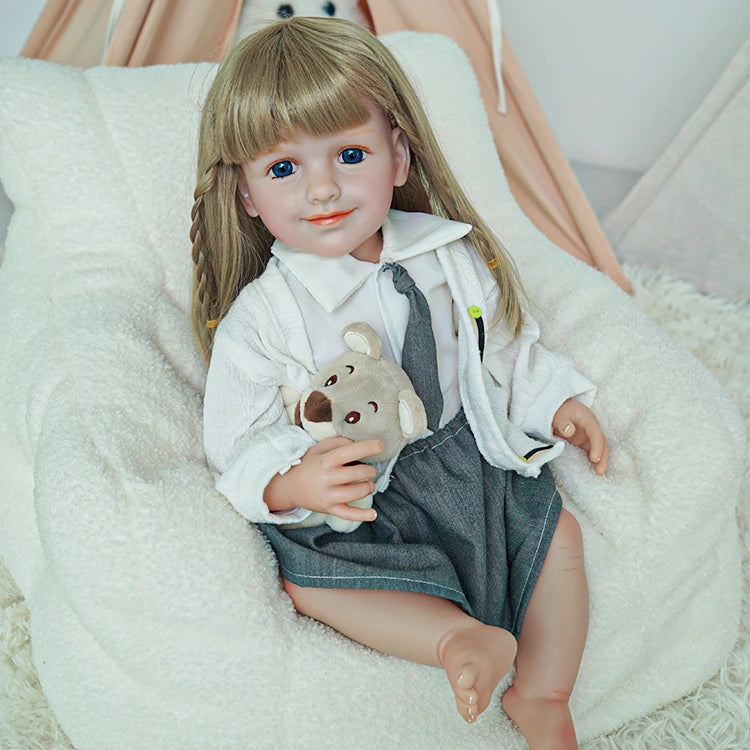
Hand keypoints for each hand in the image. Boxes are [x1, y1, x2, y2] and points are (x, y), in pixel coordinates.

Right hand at [264, 437, 383, 521]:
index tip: (380, 445)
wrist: (289, 486)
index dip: (368, 448)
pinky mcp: (329, 509)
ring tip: (367, 484)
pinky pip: (348, 514)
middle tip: (369, 470)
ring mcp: (328, 495)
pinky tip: (373, 514)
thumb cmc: (308, 464)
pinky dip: (362, 515)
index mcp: (326, 460)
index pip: (350, 451)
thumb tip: (357, 444)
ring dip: (368, 487)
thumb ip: (339, 442)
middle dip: (369, 471)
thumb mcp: (319, 447)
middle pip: (358, 473)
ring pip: (357, 492)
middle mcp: (328, 478)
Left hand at [552, 398, 608, 474]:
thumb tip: (569, 431)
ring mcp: (587, 436)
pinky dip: (591, 460)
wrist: (556, 408)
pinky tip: (590, 469)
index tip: (594, 458)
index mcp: (588, 420)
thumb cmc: (559, 410)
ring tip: (598, 473)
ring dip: (599, 460)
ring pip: (597, 448)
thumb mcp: (559, 414)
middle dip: (603, 457)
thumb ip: (563, 422)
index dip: (597, 447)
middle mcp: (590, 429)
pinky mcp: (582, 442)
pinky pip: (589, 451)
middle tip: (600, 471)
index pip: (596, 434)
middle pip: (601, 443)